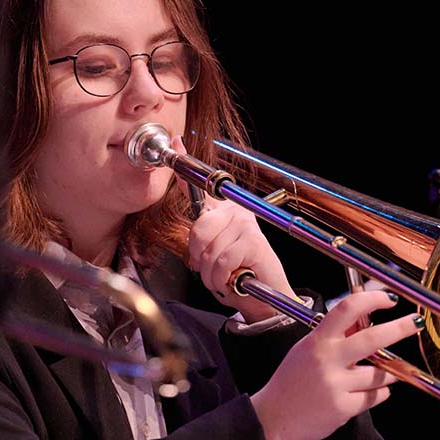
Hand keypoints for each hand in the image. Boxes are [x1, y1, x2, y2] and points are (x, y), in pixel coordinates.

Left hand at [173, 136, 293, 322]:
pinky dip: (221, 277)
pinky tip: (232, 279)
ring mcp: (246, 225)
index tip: (175, 141)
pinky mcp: (254, 242)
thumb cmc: (236, 272)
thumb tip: (186, 218)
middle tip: (210, 267)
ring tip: (222, 276)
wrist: (265, 297)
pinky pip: (222, 260)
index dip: (185, 162)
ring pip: (209, 248)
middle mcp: (236, 210)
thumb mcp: (211, 251)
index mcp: (223, 210)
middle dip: (198, 256)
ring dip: (210, 273)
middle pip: (199, 228)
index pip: (201, 184)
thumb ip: (199, 233)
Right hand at [251, 290, 422, 439]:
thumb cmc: (290, 383)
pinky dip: (378, 393)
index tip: (387, 299)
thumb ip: (333, 337)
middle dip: (400, 328)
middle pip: (373, 338)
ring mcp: (336, 384)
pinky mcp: (344, 407)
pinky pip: (376, 396)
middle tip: (414, 323)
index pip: (346, 309)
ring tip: (383, 372)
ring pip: (381, 373)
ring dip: (388, 372)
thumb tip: (362, 321)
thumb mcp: (306, 350)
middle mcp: (327, 360)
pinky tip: (367, 392)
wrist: (275, 417)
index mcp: (317, 341)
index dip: (371, 300)